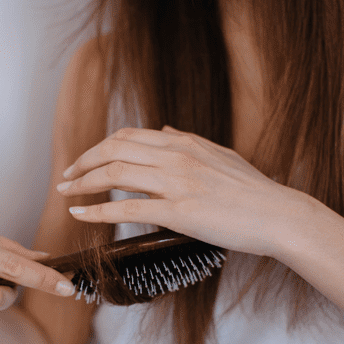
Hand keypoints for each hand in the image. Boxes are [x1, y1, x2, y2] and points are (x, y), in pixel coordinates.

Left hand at [57, 125, 295, 255]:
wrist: (278, 215)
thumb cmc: (253, 190)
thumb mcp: (220, 154)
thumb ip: (188, 140)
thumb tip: (163, 128)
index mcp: (184, 142)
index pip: (129, 135)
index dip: (100, 146)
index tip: (86, 159)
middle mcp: (176, 155)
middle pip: (114, 149)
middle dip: (83, 161)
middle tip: (66, 175)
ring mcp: (176, 182)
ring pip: (115, 173)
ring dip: (83, 183)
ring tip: (65, 192)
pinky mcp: (179, 212)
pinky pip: (127, 208)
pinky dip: (97, 210)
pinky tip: (80, 215)